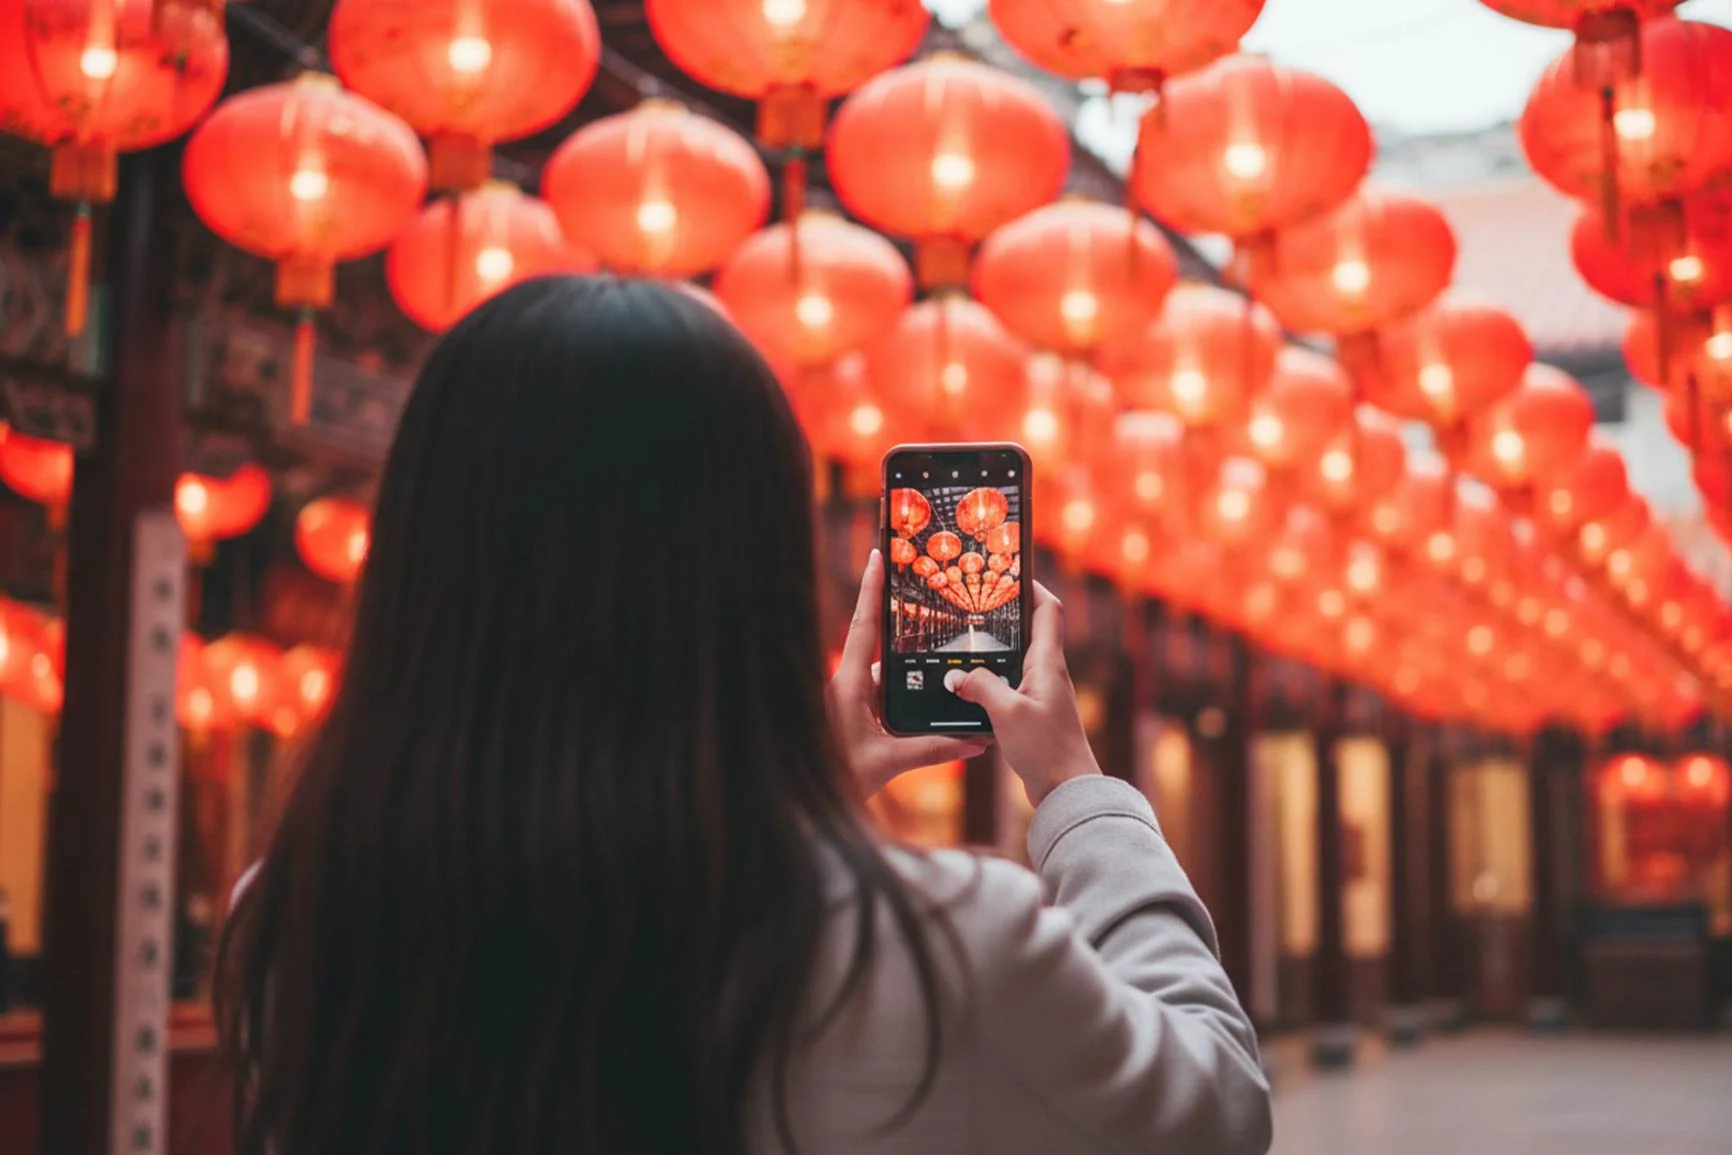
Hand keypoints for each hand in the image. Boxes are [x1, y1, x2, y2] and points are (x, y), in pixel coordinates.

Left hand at [830, 550, 990, 797]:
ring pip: (883, 674)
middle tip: (929, 597)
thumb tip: (975, 742)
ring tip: (940, 656)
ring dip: (907, 669)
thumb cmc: (837, 779)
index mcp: (848, 685)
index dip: (871, 589)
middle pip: (880, 646)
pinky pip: (880, 694)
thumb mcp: (888, 764)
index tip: (878, 555)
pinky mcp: (852, 715)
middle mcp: (846, 686)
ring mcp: (848, 700)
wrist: (807, 804)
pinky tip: (926, 699)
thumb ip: (933, 750)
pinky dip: (901, 692)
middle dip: (904, 626)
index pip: (862, 625)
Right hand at [947, 582, 1100, 805]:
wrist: (1068, 792)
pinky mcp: (1033, 715)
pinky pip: (1009, 686)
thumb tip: (955, 676)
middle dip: (1005, 614)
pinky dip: (990, 680)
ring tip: (963, 642)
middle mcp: (1048, 674)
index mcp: (1048, 663)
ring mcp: (1041, 694)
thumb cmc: (1047, 750)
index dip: (1031, 585)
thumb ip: (979, 687)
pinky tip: (968, 688)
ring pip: (1017, 660)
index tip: (1009, 570)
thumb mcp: (1006, 713)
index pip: (1048, 609)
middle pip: (1030, 631)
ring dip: (994, 650)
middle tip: (975, 603)